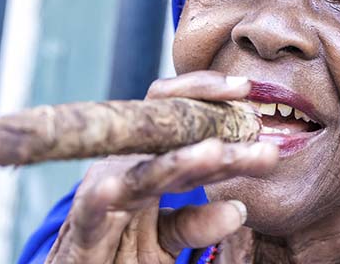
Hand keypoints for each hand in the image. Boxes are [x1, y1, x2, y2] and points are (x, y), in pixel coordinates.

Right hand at [46, 71, 277, 263]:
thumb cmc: (121, 252)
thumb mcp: (166, 239)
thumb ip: (196, 224)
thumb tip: (237, 210)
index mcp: (151, 166)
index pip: (181, 121)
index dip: (211, 101)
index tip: (248, 92)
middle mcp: (129, 170)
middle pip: (173, 141)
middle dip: (216, 131)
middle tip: (256, 129)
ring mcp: (105, 193)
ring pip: (144, 173)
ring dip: (179, 163)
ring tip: (214, 153)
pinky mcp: (83, 228)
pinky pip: (93, 210)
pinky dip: (102, 198)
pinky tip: (113, 187)